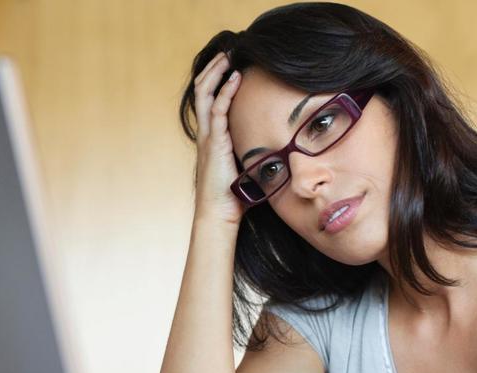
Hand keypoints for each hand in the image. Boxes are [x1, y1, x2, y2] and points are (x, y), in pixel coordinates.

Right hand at [192, 51, 246, 226]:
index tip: (230, 67)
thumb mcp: (244, 169)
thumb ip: (251, 154)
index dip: (216, 81)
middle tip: (227, 53)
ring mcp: (208, 137)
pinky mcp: (214, 142)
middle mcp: (206, 134)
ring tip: (228, 57)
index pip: (208, 101)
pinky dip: (225, 91)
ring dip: (216, 73)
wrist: (220, 214)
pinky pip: (217, 109)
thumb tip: (275, 150)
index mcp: (211, 138)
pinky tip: (235, 78)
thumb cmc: (233, 198)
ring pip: (205, 94)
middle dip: (213, 69)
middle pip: (202, 91)